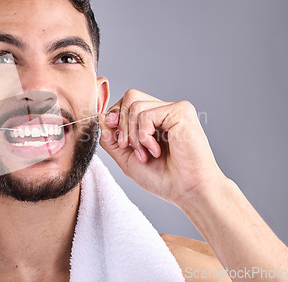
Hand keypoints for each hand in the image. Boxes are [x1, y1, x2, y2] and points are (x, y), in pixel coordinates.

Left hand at [99, 89, 225, 207]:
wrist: (187, 191)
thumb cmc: (163, 178)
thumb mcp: (126, 157)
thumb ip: (111, 137)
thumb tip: (100, 116)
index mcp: (155, 119)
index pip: (127, 102)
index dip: (116, 118)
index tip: (120, 141)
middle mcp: (165, 110)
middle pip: (129, 96)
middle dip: (122, 125)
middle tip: (131, 148)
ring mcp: (174, 109)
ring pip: (135, 105)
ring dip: (134, 135)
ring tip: (146, 154)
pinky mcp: (182, 111)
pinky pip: (146, 114)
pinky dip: (144, 136)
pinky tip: (156, 150)